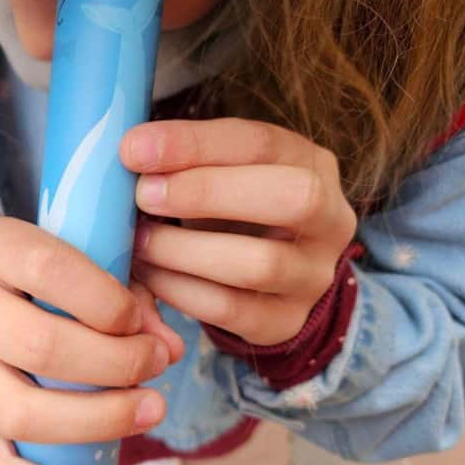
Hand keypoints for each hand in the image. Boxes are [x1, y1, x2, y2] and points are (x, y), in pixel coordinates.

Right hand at [0, 216, 184, 464]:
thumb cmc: (36, 271)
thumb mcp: (75, 256)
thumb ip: (124, 291)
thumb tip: (169, 348)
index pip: (49, 271)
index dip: (110, 303)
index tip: (144, 322)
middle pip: (37, 347)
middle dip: (117, 364)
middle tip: (157, 365)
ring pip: (18, 413)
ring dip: (98, 421)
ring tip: (150, 409)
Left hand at [120, 118, 358, 345]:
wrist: (266, 272)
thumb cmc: (231, 205)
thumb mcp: (220, 170)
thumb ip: (187, 159)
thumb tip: (133, 152)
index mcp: (312, 163)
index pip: (262, 143)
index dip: (194, 144)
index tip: (134, 149)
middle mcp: (330, 219)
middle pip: (292, 198)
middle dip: (207, 193)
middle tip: (143, 194)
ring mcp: (313, 277)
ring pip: (259, 264)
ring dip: (184, 249)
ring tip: (139, 239)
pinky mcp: (285, 321)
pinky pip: (230, 310)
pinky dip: (179, 289)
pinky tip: (147, 272)